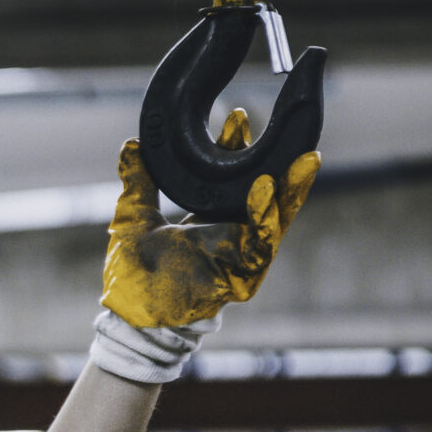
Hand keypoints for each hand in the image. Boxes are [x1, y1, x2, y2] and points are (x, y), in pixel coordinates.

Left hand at [100, 111, 318, 330]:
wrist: (129, 314)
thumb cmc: (133, 276)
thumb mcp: (133, 217)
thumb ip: (138, 183)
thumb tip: (132, 145)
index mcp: (209, 220)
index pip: (232, 177)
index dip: (237, 147)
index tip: (237, 116)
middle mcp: (231, 236)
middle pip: (266, 195)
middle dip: (281, 164)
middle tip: (294, 132)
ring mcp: (241, 257)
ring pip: (276, 218)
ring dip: (290, 189)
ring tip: (302, 158)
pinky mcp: (243, 276)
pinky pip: (261, 243)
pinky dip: (266, 216)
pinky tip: (265, 189)